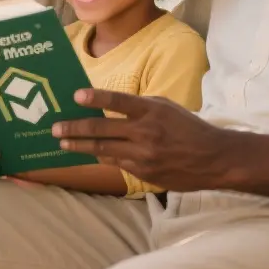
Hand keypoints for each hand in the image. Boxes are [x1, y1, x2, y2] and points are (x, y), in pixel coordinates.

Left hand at [52, 88, 231, 192]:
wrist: (214, 159)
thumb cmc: (188, 128)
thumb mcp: (166, 107)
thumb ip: (138, 106)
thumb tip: (108, 105)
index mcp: (151, 111)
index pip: (118, 101)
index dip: (95, 98)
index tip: (75, 95)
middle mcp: (145, 132)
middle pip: (101, 129)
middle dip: (74, 128)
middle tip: (54, 128)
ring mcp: (143, 155)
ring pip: (102, 149)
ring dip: (79, 146)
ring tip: (62, 143)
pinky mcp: (143, 173)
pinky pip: (115, 162)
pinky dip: (100, 156)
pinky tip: (88, 152)